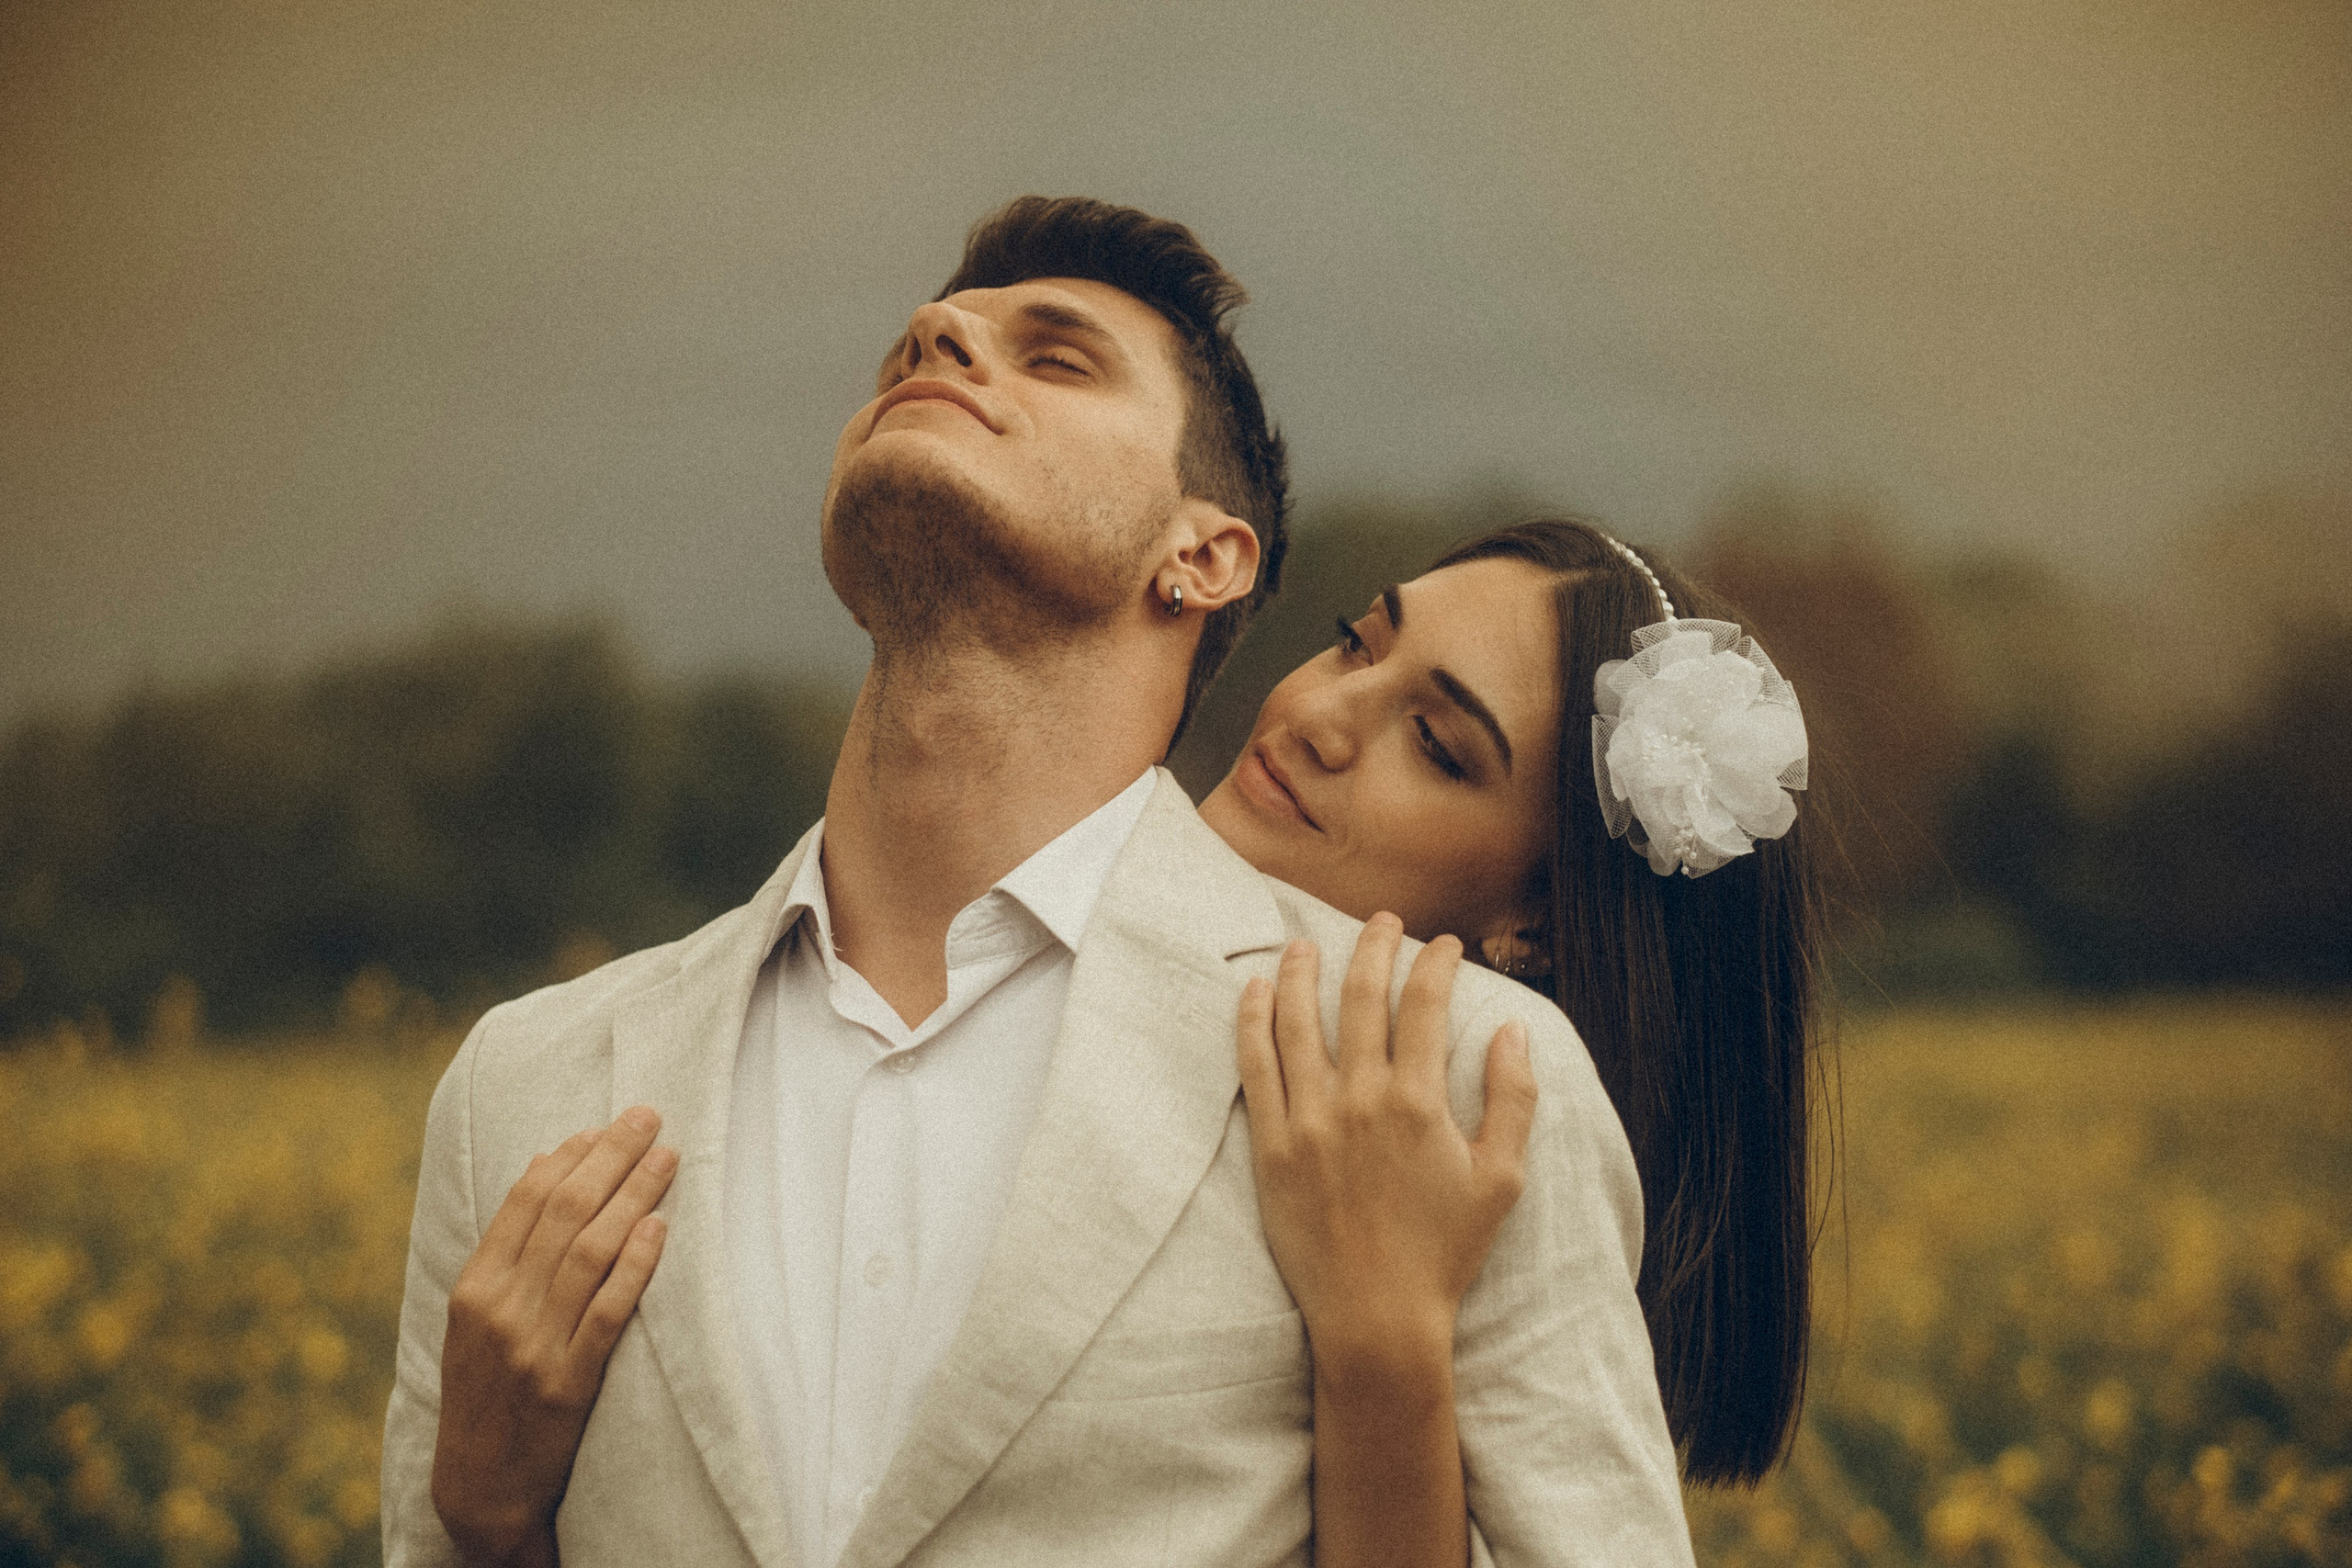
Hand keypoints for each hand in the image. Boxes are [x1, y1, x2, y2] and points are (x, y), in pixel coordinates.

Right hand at [431, 1107, 676, 1567]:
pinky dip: (634, 1265)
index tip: (604, 1125)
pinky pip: (607, 1313)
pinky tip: (659, 1229)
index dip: (570, 1156)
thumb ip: (506, 1251)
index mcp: (475, 1287)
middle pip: (563, 1213)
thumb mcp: (473, 1320)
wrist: (478, 1487)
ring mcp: (534, 1346)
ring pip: (589, 1252)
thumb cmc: (485, 1390)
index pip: (525, 1201)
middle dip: (610, 1158)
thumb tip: (544, 1166)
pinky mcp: (568, 1384)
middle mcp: (501, 1309)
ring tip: (668, 1158)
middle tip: (649, 1117)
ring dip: (634, 1196)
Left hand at [1236, 916, 1535, 1379]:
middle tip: (1383, 923)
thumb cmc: (1443, 1252)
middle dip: (1375, 947)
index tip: (1444, 945)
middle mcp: (1360, 1100)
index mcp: (1418, 1103)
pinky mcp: (1271, 1146)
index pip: (1426, 1005)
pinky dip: (1252, 1021)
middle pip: (1361, 998)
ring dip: (1301, 971)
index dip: (1436, 963)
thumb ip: (1513, 1098)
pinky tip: (1253, 991)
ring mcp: (1309, 1121)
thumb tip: (1512, 1027)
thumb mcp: (1501, 1179)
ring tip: (1304, 942)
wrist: (1376, 1318)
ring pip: (1298, 1021)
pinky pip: (1255, 1067)